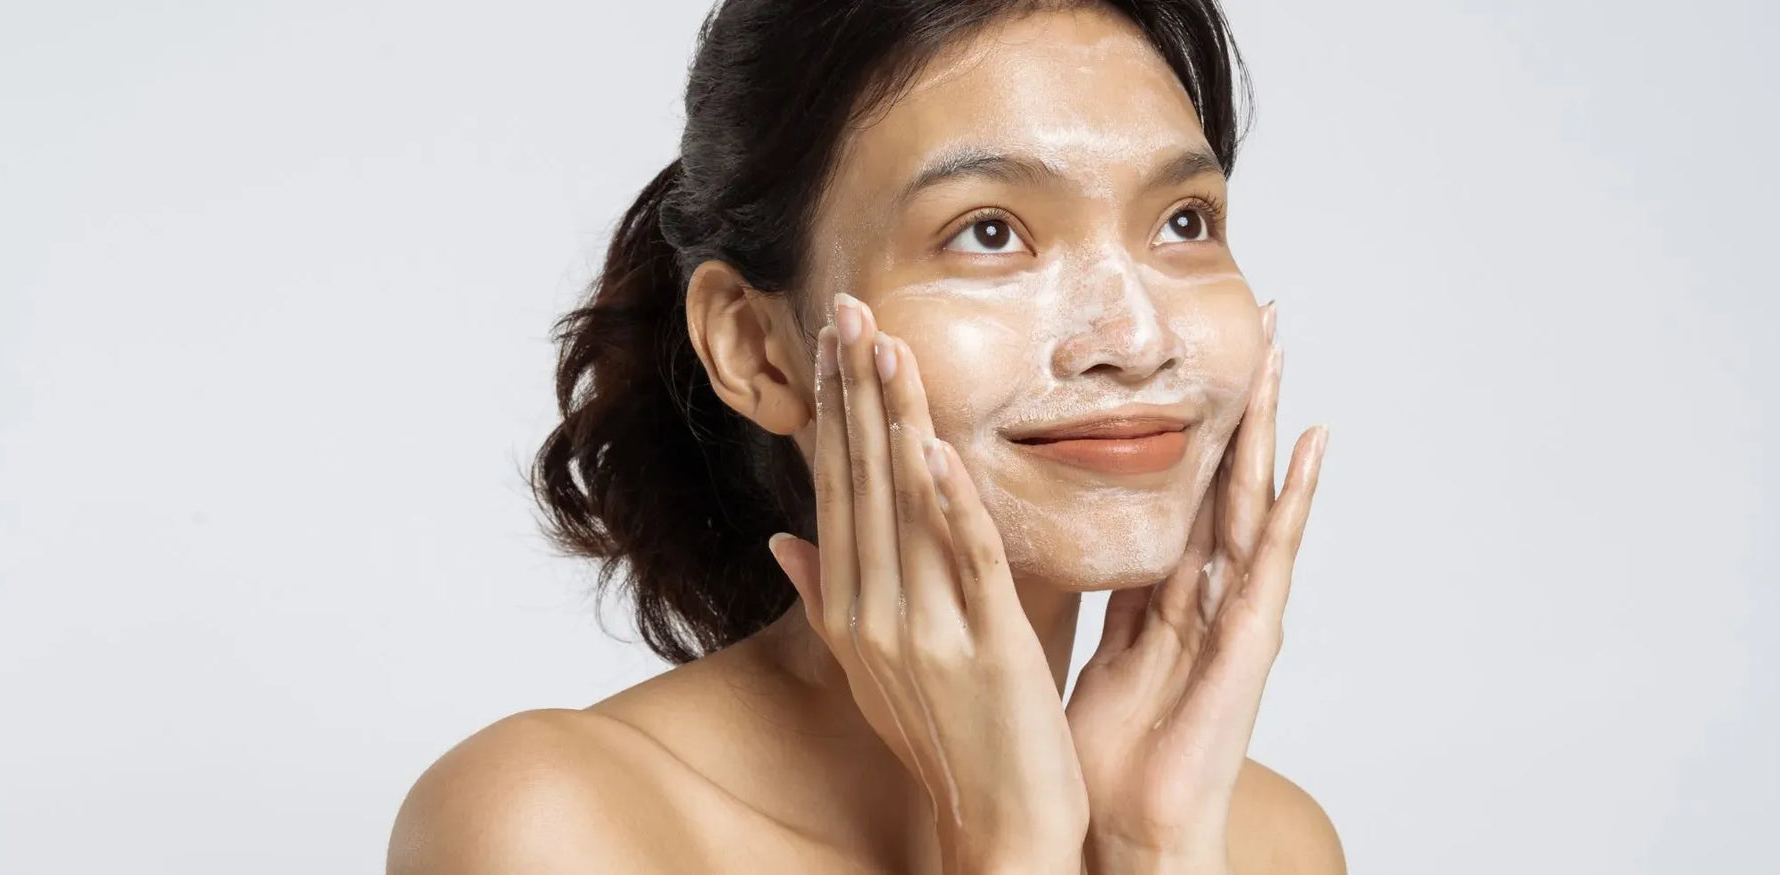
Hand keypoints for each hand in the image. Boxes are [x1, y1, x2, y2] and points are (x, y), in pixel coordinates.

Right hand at [767, 293, 1088, 873]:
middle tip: (847, 307)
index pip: (836, 490)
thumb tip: (781, 538)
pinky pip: (964, 562)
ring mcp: (924, 632)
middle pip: (859, 482)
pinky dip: (951, 503)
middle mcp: (874, 615)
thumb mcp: (875, 668)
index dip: (833, 412)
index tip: (831, 343)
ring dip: (895, 421)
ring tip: (887, 345)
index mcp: (852, 611)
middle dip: (854, 391)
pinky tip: (940, 448)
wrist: (998, 826)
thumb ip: (827, 599)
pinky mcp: (986, 647)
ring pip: (904, 506)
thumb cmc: (946, 743)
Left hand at [1064, 303, 1328, 871]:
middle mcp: (1203, 595)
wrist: (1123, 836)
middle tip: (1254, 319)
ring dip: (1270, 423)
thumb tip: (1017, 542)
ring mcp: (1233, 615)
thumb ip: (1067, 594)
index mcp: (1157, 597)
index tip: (1180, 354)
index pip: (1172, 490)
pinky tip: (1311, 445)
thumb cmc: (1095, 762)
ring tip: (1281, 350)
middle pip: (1221, 478)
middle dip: (1237, 401)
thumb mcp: (1073, 650)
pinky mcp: (1249, 642)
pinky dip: (1294, 499)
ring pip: (1251, 497)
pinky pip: (1271, 558)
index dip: (1179, 424)